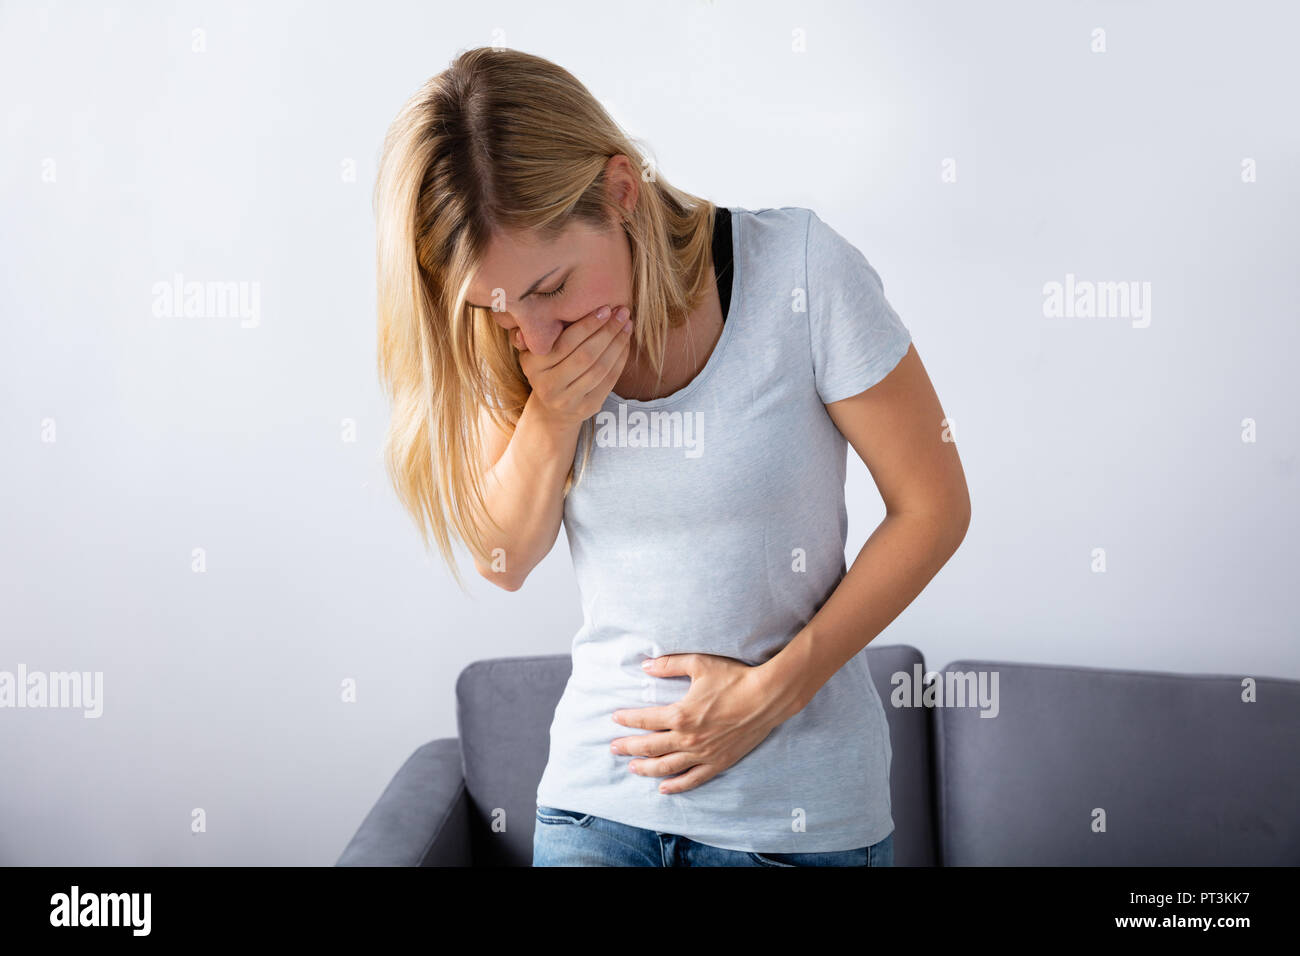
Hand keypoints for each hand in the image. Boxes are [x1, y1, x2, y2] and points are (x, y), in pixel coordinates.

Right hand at [513, 305, 632, 427]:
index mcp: (532, 365)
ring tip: (627, 326)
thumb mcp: (536, 350)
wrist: (551, 409)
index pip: (565, 342)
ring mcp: (566, 400)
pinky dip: (620, 360)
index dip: (588, 325)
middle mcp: (547, 385)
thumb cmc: (547, 368)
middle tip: (622, 313)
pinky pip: (608, 381)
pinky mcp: (586, 408)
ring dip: (617, 344)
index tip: (606, 308)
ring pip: (599, 369)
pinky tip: (625, 344)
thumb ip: (540, 330)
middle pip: (585, 355)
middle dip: (607, 332)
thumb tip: (550, 306)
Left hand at [609, 654, 796, 793]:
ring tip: (632, 768)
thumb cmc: (734, 678)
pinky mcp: (719, 762)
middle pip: (650, 747)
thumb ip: (670, 665)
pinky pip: (693, 779)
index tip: (615, 718)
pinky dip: (677, 785)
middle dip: (629, 747)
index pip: (645, 720)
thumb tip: (646, 666)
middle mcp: (688, 738)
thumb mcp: (699, 664)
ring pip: (667, 767)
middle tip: (613, 748)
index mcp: (681, 714)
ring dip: (646, 768)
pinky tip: (664, 788)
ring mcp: (703, 753)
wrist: (767, 697)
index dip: (627, 719)